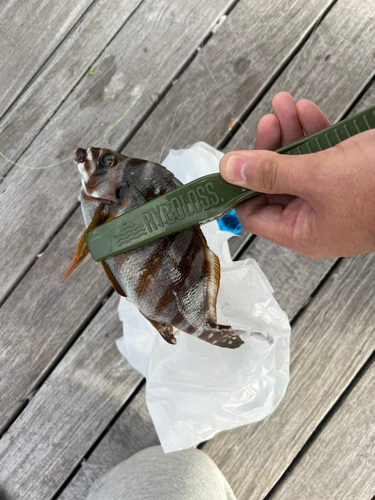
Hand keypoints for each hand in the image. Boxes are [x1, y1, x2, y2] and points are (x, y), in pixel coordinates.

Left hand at [219, 92, 374, 257]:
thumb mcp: (318, 177)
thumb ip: (270, 172)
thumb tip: (231, 170)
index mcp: (303, 232)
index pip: (254, 213)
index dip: (240, 187)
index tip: (231, 162)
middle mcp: (314, 217)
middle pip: (273, 183)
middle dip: (267, 149)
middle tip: (266, 125)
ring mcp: (330, 195)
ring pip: (295, 164)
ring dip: (288, 133)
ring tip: (284, 108)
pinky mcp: (346, 175)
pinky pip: (319, 153)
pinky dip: (311, 131)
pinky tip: (305, 112)